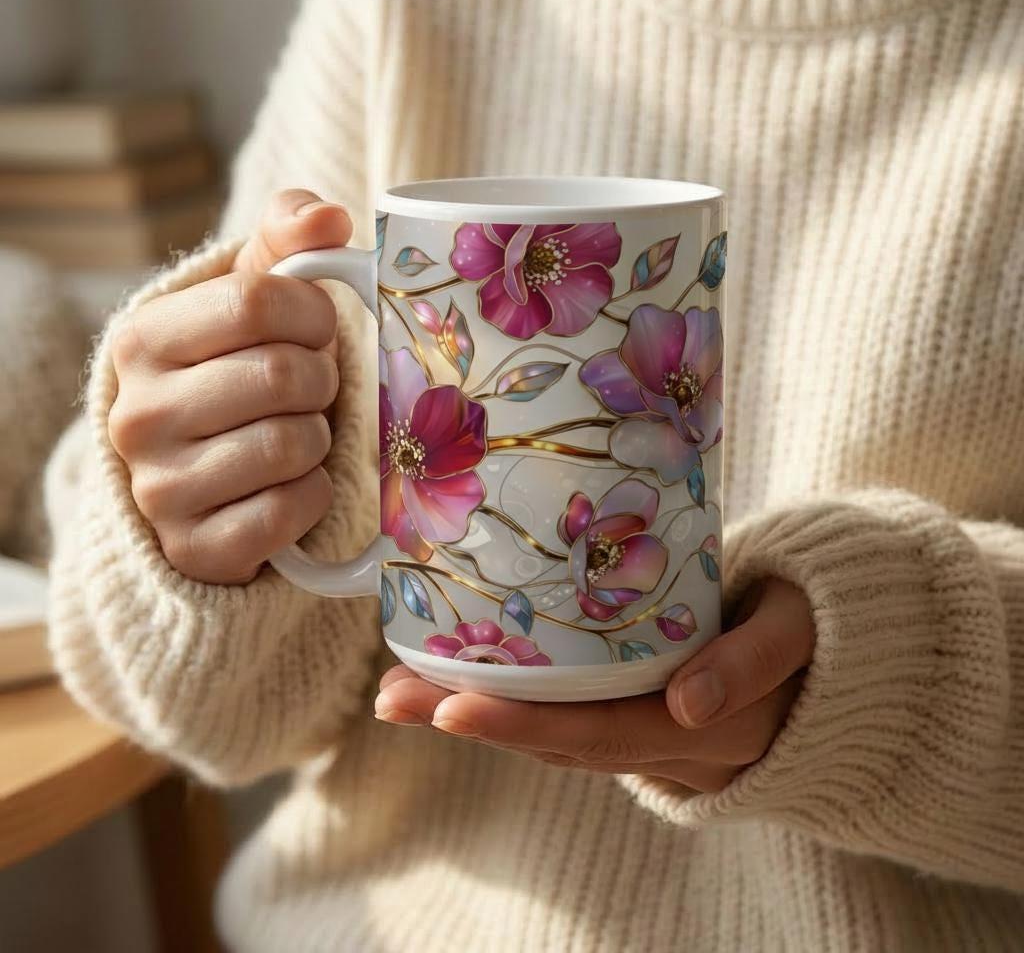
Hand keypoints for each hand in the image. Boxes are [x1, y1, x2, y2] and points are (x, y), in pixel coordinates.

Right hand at [108, 189, 352, 583]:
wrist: (202, 477)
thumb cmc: (238, 373)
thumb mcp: (250, 299)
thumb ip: (287, 242)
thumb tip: (331, 218)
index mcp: (143, 340)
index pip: (259, 301)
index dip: (312, 314)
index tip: (314, 330)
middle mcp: (137, 415)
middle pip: (284, 375)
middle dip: (320, 380)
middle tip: (309, 389)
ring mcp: (160, 490)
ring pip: (293, 445)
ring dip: (319, 438)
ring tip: (296, 433)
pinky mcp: (196, 548)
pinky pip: (292, 510)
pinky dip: (312, 494)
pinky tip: (290, 484)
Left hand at [375, 578, 813, 790]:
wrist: (839, 659)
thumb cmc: (814, 619)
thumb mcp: (798, 627)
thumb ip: (753, 658)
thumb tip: (690, 702)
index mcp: (710, 727)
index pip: (600, 733)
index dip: (523, 723)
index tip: (450, 704)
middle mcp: (670, 745)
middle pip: (556, 742)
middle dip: (471, 721)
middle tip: (392, 697)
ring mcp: (654, 738)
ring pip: (554, 739)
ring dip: (476, 717)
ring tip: (401, 692)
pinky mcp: (642, 718)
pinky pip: (571, 725)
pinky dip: (513, 709)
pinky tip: (459, 685)